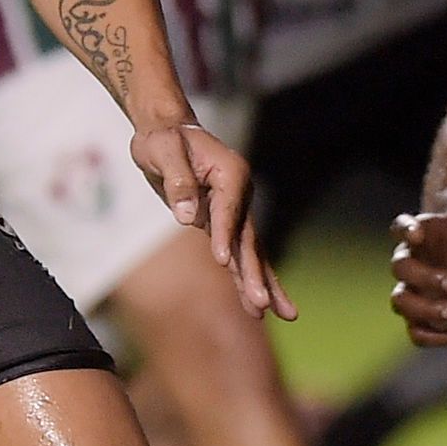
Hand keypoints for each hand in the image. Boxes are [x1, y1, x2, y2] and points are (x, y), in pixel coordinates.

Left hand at [130, 117, 294, 319]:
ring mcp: (236, 209)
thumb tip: (186, 215)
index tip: (223, 262)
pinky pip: (239, 254)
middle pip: (249, 238)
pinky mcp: (224, 222)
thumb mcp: (162, 150)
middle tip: (263, 304)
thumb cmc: (163, 138)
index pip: (228, 210)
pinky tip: (258, 305)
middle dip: (255, 273)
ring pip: (251, 252)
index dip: (226, 235)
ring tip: (284, 314)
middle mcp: (240, 192)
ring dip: (262, 283)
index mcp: (230, 173)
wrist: (167, 131)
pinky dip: (248, 278)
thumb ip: (177, 179)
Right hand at [389, 209, 446, 345]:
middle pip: (401, 267)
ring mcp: (410, 289)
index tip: (416, 234)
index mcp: (422, 232)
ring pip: (400, 301)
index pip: (400, 226)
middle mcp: (409, 260)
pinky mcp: (419, 316)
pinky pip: (415, 332)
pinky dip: (436, 338)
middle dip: (428, 278)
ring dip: (427, 309)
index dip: (404, 229)